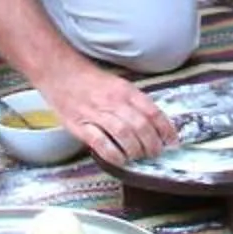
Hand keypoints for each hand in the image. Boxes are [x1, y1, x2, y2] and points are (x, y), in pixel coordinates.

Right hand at [46, 64, 178, 163]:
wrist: (61, 73)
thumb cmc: (91, 81)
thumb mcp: (119, 84)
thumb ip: (135, 102)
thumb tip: (155, 122)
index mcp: (125, 90)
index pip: (152, 111)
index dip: (165, 129)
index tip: (171, 141)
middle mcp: (113, 102)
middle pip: (140, 126)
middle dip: (152, 144)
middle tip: (155, 152)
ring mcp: (96, 114)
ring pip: (123, 135)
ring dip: (135, 150)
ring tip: (138, 156)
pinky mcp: (80, 126)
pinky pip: (100, 143)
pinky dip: (113, 154)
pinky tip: (120, 160)